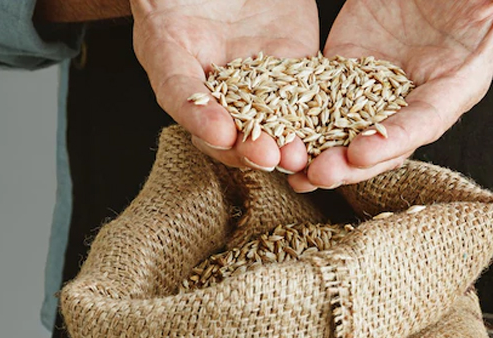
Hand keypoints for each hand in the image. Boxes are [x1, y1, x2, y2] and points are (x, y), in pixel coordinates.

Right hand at [132, 0, 318, 172]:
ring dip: (286, 144)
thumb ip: (171, 61)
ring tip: (298, 157)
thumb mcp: (163, 25)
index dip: (202, 124)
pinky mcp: (299, 66)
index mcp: (182, 81)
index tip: (220, 135)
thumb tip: (177, 88)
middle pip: (235, 132)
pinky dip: (321, 115)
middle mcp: (223, 90)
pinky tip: (329, 130)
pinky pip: (311, 95)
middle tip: (267, 157)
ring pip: (275, 124)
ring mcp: (263, 82)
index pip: (190, 109)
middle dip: (250, 149)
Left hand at [290, 0, 492, 191]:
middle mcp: (419, 96)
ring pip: (349, 132)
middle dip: (351, 161)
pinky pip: (322, 106)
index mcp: (458, 82)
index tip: (362, 151)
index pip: (427, 117)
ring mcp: (382, 88)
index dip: (397, 137)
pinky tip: (273, 143)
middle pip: (385, 139)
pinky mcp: (350, 71)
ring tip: (288, 171)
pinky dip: (300, 127)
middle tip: (317, 174)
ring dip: (321, 155)